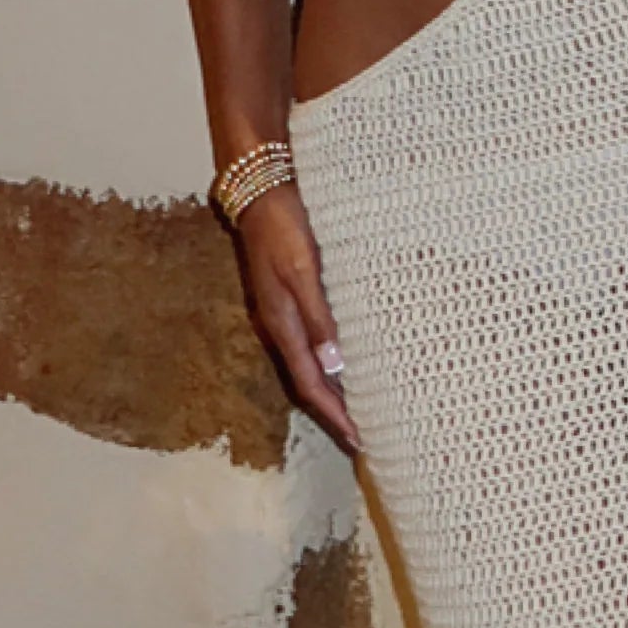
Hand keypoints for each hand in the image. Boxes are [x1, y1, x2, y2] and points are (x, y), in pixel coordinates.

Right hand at [235, 184, 360, 455]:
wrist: (260, 187)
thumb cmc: (283, 225)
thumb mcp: (303, 271)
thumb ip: (318, 317)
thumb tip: (334, 365)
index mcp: (282, 324)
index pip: (310, 384)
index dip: (334, 415)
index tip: (358, 440)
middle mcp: (281, 325)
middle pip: (310, 381)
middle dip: (335, 410)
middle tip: (366, 434)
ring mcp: (285, 311)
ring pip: (313, 361)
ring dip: (336, 386)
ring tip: (364, 406)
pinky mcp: (293, 294)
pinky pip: (315, 339)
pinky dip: (334, 358)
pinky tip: (353, 357)